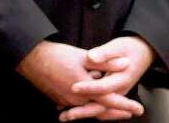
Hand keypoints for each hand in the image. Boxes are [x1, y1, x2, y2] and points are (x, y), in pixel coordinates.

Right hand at [16, 41, 143, 119]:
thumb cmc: (55, 56)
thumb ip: (105, 61)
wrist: (29, 59)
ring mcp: (66, 101)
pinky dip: (88, 106)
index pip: (110, 100)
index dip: (125, 104)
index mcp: (84, 89)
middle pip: (100, 110)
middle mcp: (76, 100)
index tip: (138, 109)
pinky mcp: (58, 99)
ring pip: (89, 109)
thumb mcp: (83, 56)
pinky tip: (89, 102)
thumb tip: (125, 63)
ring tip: (114, 109)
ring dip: (103, 110)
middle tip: (130, 112)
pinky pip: (77, 106)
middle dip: (116, 112)